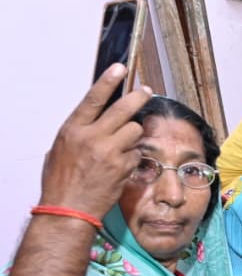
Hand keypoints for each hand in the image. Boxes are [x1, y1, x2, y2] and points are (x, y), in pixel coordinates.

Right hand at [41, 64, 150, 218]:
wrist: (69, 208)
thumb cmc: (62, 180)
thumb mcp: (61, 149)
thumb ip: (80, 132)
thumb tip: (97, 120)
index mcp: (73, 130)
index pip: (94, 99)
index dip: (108, 81)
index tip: (120, 68)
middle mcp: (92, 137)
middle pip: (123, 109)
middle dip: (139, 97)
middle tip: (147, 92)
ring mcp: (110, 152)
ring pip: (135, 131)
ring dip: (135, 135)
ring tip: (125, 145)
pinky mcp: (124, 166)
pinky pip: (137, 154)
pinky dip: (133, 157)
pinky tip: (122, 166)